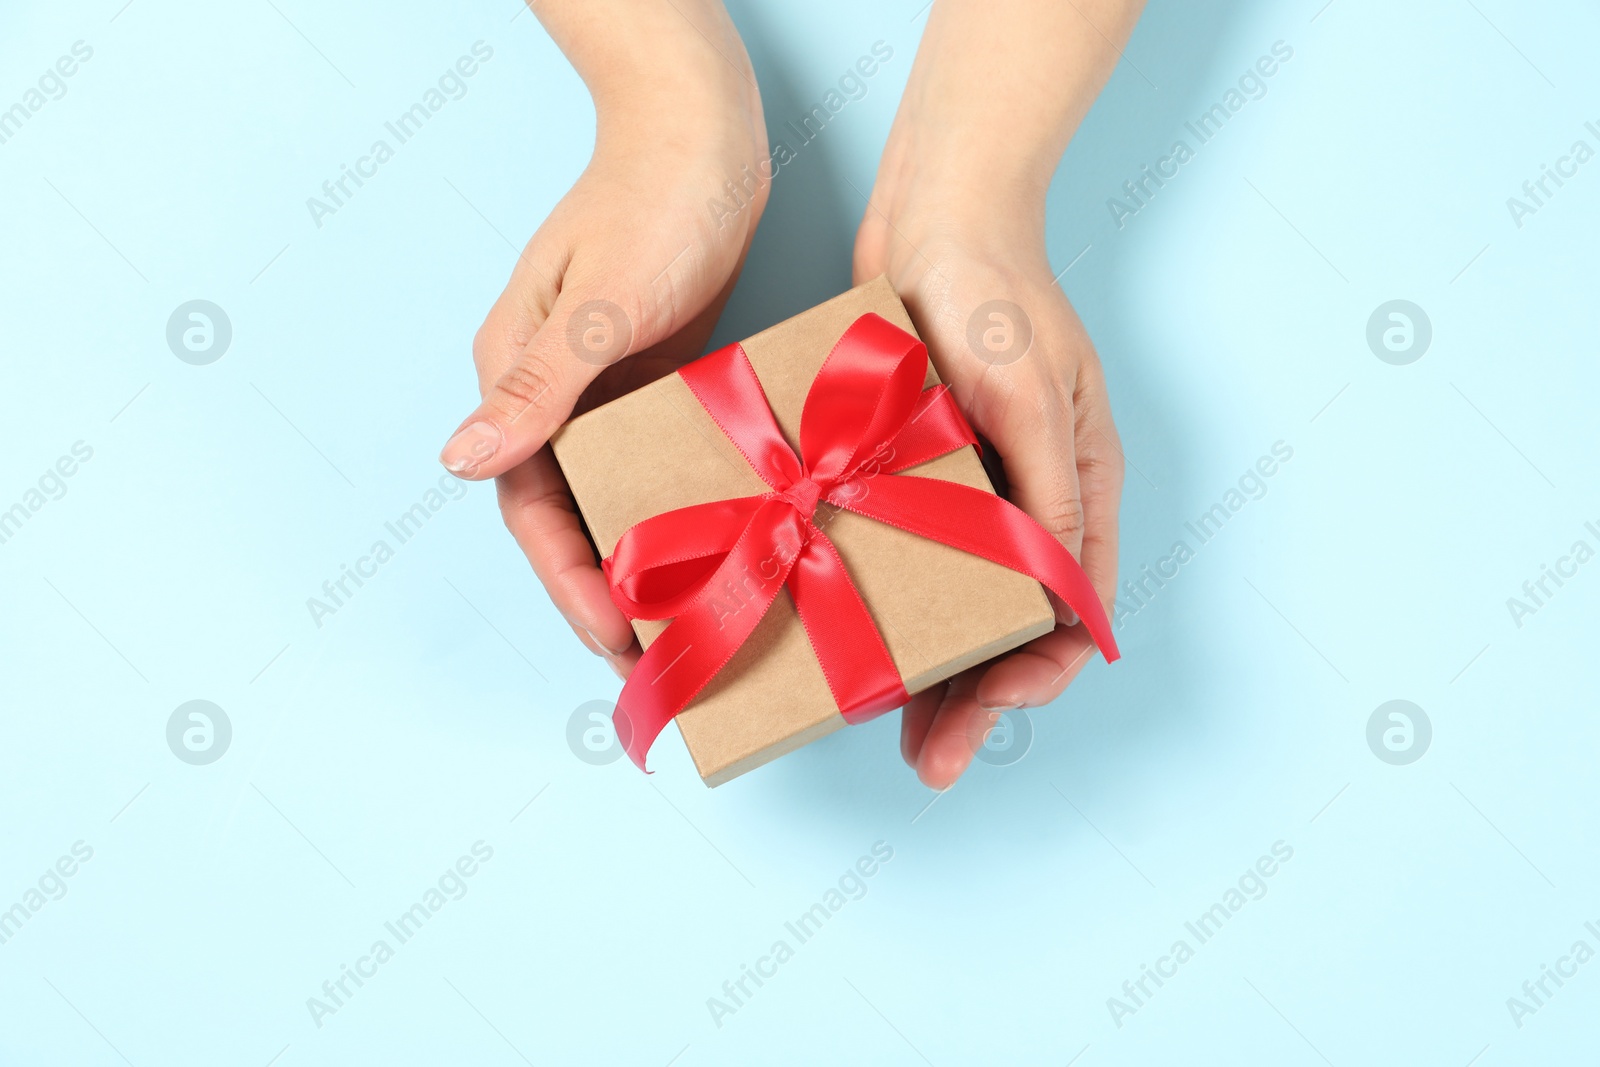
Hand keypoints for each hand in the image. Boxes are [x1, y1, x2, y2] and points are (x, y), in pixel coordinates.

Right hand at [442, 0, 766, 673]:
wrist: (705, 128)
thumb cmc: (655, 200)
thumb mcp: (602, 303)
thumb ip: (538, 386)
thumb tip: (460, 463)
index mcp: (520, 378)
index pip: (531, 510)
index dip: (570, 583)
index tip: (617, 640)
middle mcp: (555, 394)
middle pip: (574, 516)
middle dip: (610, 594)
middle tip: (664, 661)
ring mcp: (606, 388)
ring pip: (620, 497)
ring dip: (650, 560)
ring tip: (698, 623)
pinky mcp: (655, 377)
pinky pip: (663, 461)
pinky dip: (685, 507)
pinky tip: (727, 546)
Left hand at [854, 133, 1124, 791]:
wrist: (930, 209)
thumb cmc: (994, 288)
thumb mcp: (1032, 390)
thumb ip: (1048, 490)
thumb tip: (1060, 592)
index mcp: (1075, 491)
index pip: (1071, 615)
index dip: (1035, 674)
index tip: (988, 706)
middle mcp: (1023, 503)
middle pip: (1005, 630)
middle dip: (971, 700)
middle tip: (927, 763)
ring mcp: (962, 493)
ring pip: (947, 607)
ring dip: (921, 669)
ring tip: (877, 727)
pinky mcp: (904, 475)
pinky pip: (897, 557)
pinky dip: (876, 603)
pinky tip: (838, 638)